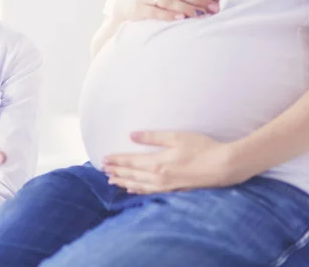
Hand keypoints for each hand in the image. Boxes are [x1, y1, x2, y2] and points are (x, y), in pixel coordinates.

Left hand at [101, 131, 252, 193]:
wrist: (224, 166)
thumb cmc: (202, 148)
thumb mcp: (176, 137)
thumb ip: (152, 137)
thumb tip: (131, 135)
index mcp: (157, 163)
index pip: (130, 162)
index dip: (116, 161)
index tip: (103, 159)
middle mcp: (158, 177)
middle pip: (131, 174)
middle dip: (116, 171)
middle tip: (102, 169)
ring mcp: (166, 186)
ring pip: (138, 185)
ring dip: (124, 182)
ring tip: (112, 180)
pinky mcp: (174, 190)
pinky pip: (150, 192)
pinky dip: (138, 190)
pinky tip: (132, 190)